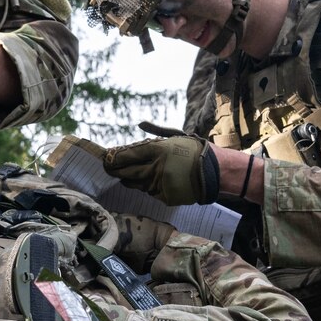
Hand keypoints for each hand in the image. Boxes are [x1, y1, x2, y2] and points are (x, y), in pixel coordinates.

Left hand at [103, 135, 219, 204]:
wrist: (215, 172)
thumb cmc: (194, 150)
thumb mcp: (175, 136)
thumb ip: (155, 131)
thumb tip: (140, 123)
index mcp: (158, 150)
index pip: (128, 155)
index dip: (114, 158)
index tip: (105, 158)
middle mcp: (157, 168)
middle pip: (128, 172)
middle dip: (115, 171)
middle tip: (108, 168)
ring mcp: (161, 184)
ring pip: (137, 184)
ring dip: (130, 179)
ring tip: (126, 174)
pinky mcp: (165, 196)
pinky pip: (149, 192)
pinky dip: (147, 187)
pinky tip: (149, 181)